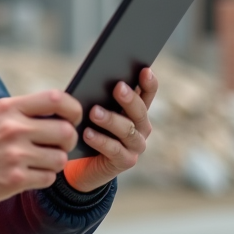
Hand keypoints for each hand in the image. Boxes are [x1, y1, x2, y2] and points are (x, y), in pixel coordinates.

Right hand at [0, 90, 81, 203]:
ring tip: (41, 160)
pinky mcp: (16, 179)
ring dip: (55, 161)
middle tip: (60, 144)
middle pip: (65, 131)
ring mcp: (15, 155)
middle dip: (69, 140)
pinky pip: (49, 178)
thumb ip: (24, 110)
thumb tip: (61, 111)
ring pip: (60, 158)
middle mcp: (13, 129)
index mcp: (8, 107)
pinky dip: (44, 177)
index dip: (72, 108)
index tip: (73, 117)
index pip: (55, 99)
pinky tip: (30, 173)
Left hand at [63, 67, 158, 192]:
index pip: (148, 93)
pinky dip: (101, 141)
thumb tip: (95, 77)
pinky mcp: (126, 161)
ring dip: (111, 120)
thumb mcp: (95, 108)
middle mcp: (141, 127)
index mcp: (137, 110)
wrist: (84, 162)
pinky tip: (87, 134)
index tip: (145, 70)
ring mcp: (136, 145)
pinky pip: (114, 150)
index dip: (149, 82)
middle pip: (139, 111)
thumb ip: (101, 96)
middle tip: (117, 87)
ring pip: (127, 130)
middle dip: (129, 99)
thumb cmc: (89, 126)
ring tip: (94, 112)